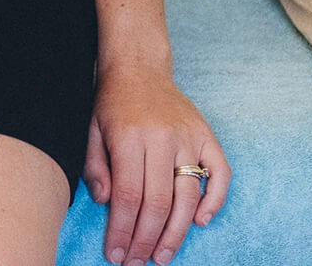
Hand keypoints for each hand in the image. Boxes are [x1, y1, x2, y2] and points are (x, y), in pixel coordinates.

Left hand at [84, 63, 229, 265]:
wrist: (139, 66)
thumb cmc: (112, 103)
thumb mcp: (91, 129)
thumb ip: (96, 167)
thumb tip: (107, 203)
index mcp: (129, 137)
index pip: (129, 197)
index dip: (123, 231)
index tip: (116, 253)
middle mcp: (162, 138)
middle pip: (158, 203)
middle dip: (146, 240)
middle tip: (137, 262)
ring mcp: (188, 137)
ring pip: (188, 196)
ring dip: (175, 232)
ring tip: (162, 256)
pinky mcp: (207, 135)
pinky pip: (220, 174)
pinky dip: (214, 201)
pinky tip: (199, 222)